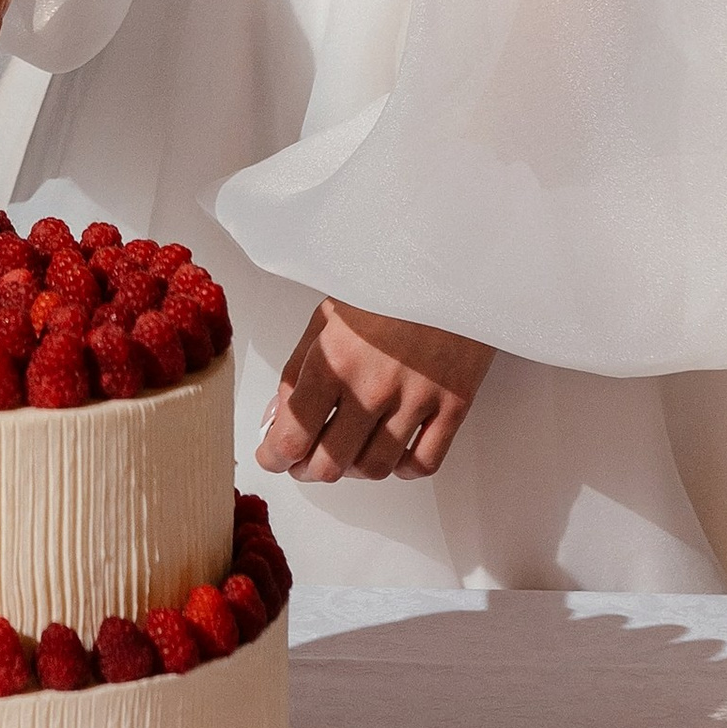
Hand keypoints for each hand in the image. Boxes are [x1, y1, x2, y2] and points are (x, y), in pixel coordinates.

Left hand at [257, 300, 493, 481]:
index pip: (292, 435)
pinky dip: (402, 468)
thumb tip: (276, 420)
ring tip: (345, 455)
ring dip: (352, 471)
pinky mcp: (455, 403)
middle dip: (307, 469)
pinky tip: (391, 452)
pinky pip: (424, 463)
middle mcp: (372, 387)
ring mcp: (416, 398)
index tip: (271, 457)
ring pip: (375, 469)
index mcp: (332, 360)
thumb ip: (298, 372)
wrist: (451, 257)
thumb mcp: (326, 316)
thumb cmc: (385, 279)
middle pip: (330, 463)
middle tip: (303, 462)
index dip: (274, 457)